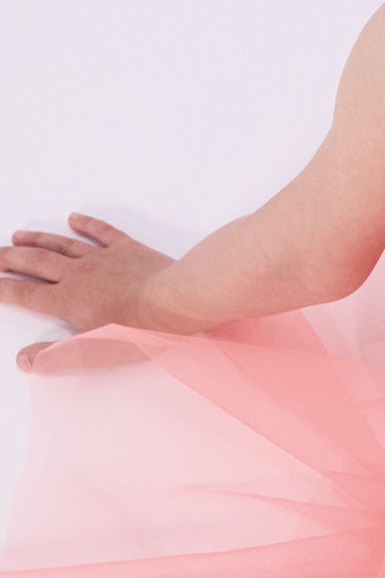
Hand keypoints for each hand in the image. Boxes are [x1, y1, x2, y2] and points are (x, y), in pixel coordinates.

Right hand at [2, 213, 173, 371]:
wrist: (175, 302)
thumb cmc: (139, 330)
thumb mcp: (94, 351)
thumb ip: (57, 355)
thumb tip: (25, 360)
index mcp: (68, 300)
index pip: (26, 294)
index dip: (3, 289)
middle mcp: (79, 274)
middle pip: (36, 262)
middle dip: (10, 258)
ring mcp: (103, 258)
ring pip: (62, 245)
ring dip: (39, 240)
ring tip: (19, 236)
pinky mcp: (128, 250)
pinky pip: (102, 232)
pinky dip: (87, 224)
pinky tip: (74, 217)